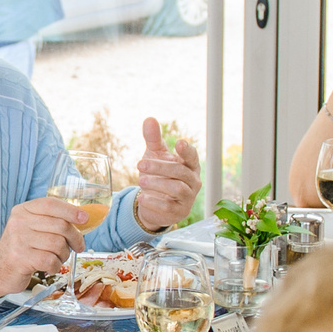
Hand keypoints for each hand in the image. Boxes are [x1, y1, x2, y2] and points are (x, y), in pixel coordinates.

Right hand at [0, 196, 86, 296]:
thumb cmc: (21, 248)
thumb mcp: (30, 228)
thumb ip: (51, 221)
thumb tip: (82, 218)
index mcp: (23, 211)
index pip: (50, 204)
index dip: (71, 210)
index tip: (84, 218)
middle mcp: (19, 222)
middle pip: (60, 225)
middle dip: (75, 237)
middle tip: (78, 246)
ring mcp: (19, 240)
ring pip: (58, 244)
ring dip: (64, 254)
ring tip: (58, 258)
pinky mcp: (21, 258)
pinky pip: (51, 260)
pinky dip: (56, 266)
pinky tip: (50, 266)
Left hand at [131, 116, 201, 232]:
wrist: (152, 203)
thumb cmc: (158, 175)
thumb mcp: (154, 155)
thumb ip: (153, 139)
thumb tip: (149, 119)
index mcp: (189, 165)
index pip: (192, 156)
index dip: (187, 151)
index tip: (179, 143)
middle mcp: (192, 181)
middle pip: (181, 171)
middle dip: (160, 167)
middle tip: (140, 164)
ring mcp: (188, 198)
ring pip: (177, 189)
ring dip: (157, 183)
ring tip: (140, 180)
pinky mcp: (179, 212)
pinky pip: (169, 207)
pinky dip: (154, 202)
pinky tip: (142, 198)